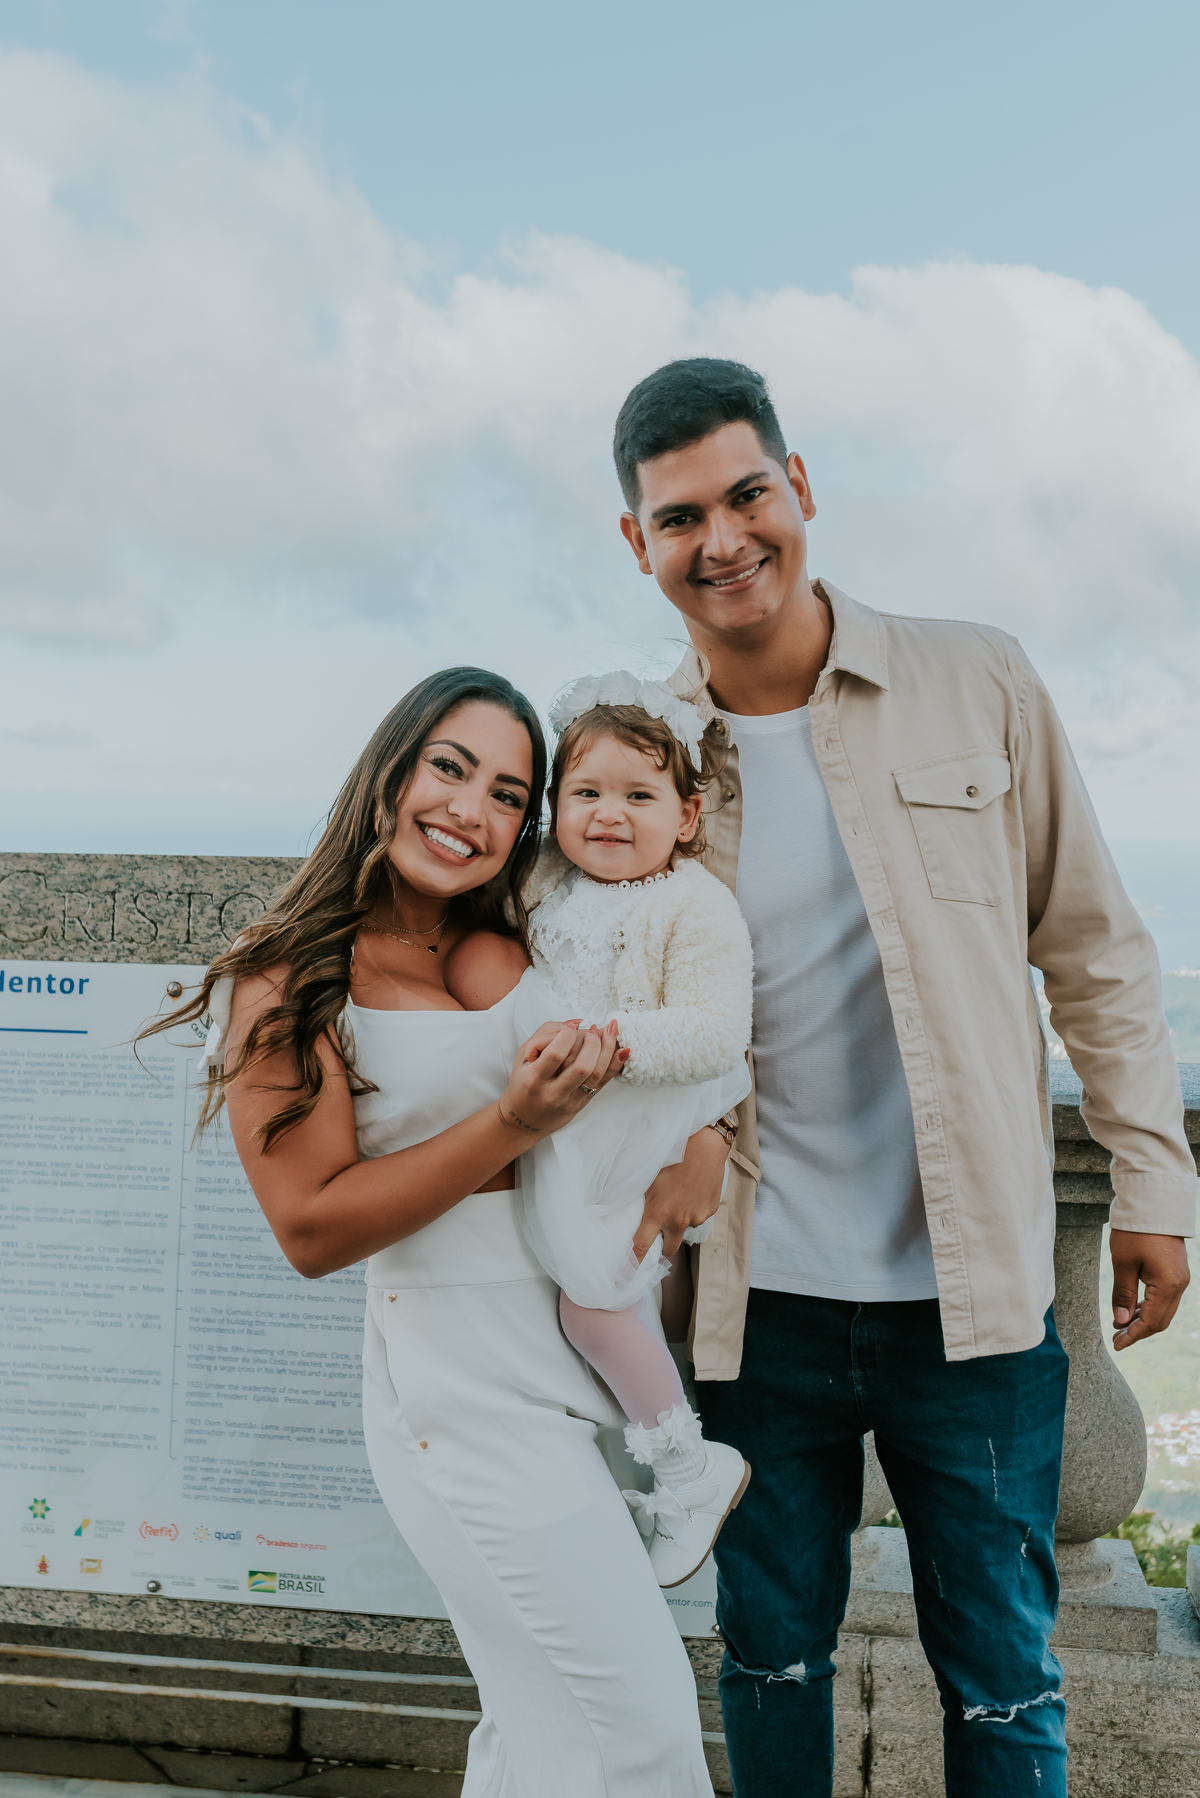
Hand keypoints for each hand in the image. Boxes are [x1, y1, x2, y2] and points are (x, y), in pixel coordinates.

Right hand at [497, 1019, 626, 1139]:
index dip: (567, 1035)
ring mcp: (570, 1101)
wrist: (524, 1120)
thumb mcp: (522, 1057)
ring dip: (608, 1049)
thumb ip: (545, 1034)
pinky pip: (603, 1083)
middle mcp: (553, 1093)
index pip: (556, 1054)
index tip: (570, 1028)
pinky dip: (616, 1065)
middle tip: (594, 1028)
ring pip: (596, 1075)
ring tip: (612, 1030)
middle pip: (582, 1066)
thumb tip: (575, 1023)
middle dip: (593, 1042)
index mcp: (534, 1079)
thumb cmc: (523, 1083)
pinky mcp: (583, 1104)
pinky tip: (624, 1050)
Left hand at [633, 1125, 727, 1261]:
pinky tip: (692, 1189)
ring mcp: (697, 1216)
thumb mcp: (648, 1178)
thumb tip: (629, 1212)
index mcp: (659, 1213)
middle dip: (663, 1246)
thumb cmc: (671, 1155)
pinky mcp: (711, 1209)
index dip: (632, 1264)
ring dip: (680, 1220)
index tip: (624, 1278)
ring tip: (679, 1196)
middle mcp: (679, 1220)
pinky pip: (699, 1216)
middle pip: (669, 1250)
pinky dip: (694, 1208)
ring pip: (685, 1228)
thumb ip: (642, 1200)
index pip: (641, 1247)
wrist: (704, 1143)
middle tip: (659, 1234)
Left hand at [1110, 1229, 1190, 1349]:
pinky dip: (1149, 1306)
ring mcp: (1180, 1278)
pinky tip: (1132, 1309)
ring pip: (1164, 1310)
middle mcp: (1179, 1284)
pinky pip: (1165, 1297)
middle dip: (1138, 1331)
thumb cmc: (1135, 1231)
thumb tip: (1121, 1321)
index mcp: (1167, 1285)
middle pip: (1161, 1320)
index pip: (1151, 1322)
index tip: (1116, 1345)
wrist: (1153, 1203)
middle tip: (1116, 1338)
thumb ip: (1123, 1294)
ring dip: (1143, 1319)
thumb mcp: (1123, 1262)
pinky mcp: (1175, 1271)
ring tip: (1120, 1325)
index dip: (1133, 1336)